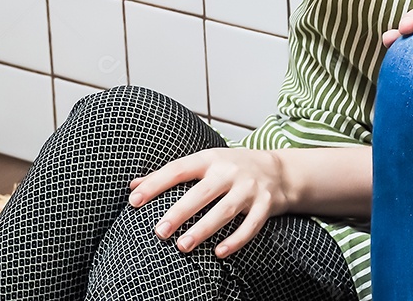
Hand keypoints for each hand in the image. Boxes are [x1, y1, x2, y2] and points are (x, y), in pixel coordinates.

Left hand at [127, 148, 289, 257]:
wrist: (280, 170)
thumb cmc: (233, 168)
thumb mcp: (205, 162)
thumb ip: (171, 174)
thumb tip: (132, 185)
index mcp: (211, 159)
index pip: (179, 169)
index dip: (156, 184)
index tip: (134, 200)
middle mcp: (230, 171)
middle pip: (202, 193)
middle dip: (180, 212)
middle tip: (160, 231)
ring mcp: (250, 188)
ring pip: (225, 211)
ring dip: (203, 229)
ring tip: (183, 246)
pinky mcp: (266, 205)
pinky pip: (251, 225)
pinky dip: (236, 240)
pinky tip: (219, 253)